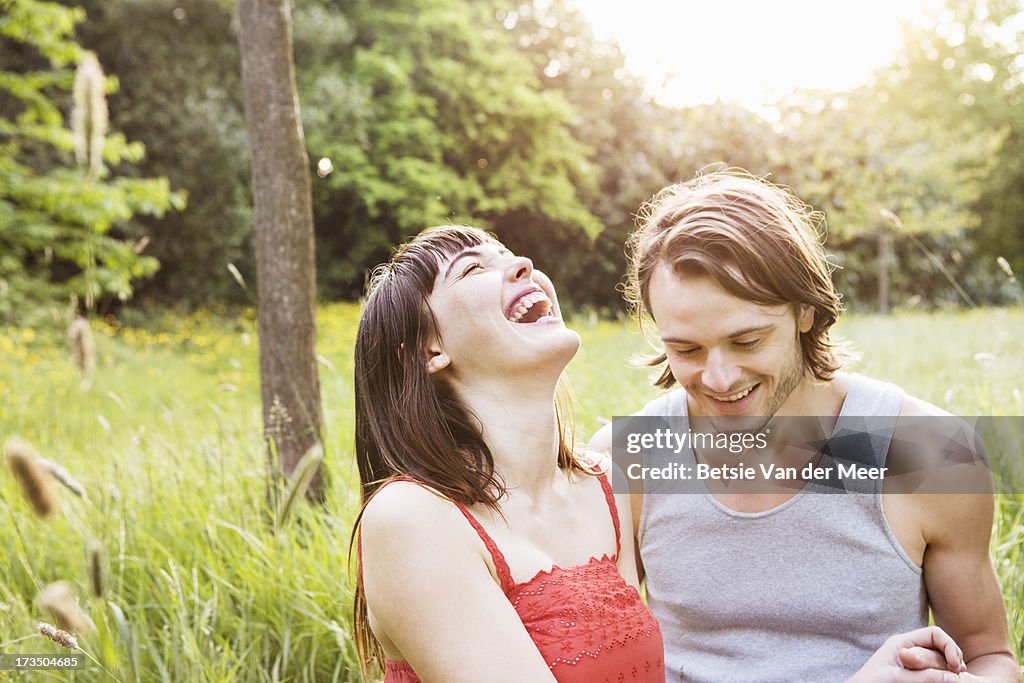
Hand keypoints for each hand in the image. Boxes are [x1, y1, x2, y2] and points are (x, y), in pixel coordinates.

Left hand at [848, 626, 967, 682]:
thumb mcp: (898, 678)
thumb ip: (925, 677)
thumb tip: (954, 677)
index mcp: (902, 642)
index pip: (934, 634)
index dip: (950, 646)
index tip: (955, 666)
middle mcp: (909, 648)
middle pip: (940, 649)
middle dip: (951, 661)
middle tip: (958, 676)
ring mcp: (914, 662)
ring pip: (940, 661)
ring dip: (949, 669)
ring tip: (956, 679)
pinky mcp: (916, 673)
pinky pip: (935, 671)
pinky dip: (943, 675)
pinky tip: (948, 681)